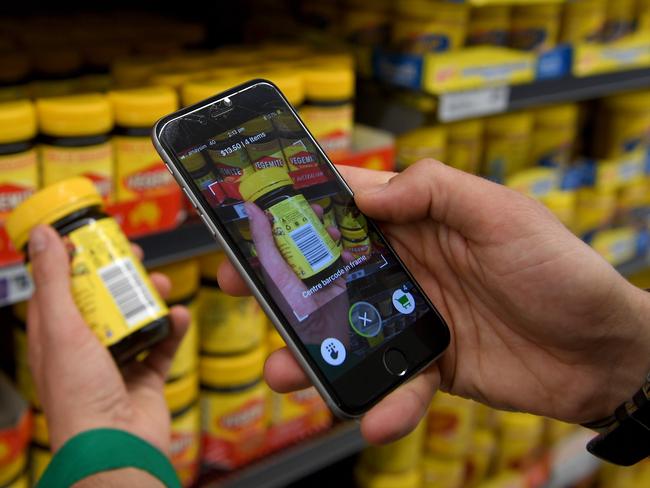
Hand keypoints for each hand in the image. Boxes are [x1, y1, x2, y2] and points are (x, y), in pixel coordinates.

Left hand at [27, 225, 189, 454]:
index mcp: (56, 336)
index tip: (95, 238)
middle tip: (135, 256)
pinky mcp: (146, 376)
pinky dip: (174, 329)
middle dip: (120, 276)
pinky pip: (163, 344)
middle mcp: (85, 347)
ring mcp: (117, 362)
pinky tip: (180, 317)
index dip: (77, 260)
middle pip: (104, 300)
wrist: (117, 443)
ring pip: (136, 319)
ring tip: (162, 285)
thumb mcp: (62, 327)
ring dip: (151, 299)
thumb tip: (43, 236)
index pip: (62, 288)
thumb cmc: (80, 393)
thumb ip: (54, 280)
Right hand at [219, 161, 649, 443]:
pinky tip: (377, 417)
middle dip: (284, 281)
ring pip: (350, 334)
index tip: (251, 211)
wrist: (604, 353)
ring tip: (283, 372)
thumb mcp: (502, 214)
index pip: (349, 205)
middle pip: (333, 272)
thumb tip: (368, 190)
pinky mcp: (432, 364)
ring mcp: (417, 318)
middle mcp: (411, 267)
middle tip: (237, 287)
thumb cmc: (560, 271)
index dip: (300, 204)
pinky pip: (397, 384)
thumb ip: (435, 191)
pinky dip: (386, 403)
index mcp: (421, 223)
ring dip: (314, 354)